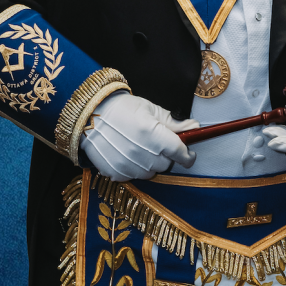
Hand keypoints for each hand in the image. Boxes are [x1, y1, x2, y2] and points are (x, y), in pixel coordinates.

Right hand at [79, 92, 199, 181]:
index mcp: (153, 134)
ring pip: (151, 173)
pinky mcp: (116, 172)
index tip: (190, 154)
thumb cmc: (122, 108)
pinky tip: (129, 154)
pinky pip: (134, 176)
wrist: (90, 115)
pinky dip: (136, 168)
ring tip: (142, 148)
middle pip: (166, 164)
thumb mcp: (150, 109)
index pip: (179, 152)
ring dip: (152, 163)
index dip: (188, 155)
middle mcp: (141, 153)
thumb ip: (174, 122)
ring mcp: (127, 165)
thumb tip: (195, 127)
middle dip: (167, 156)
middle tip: (159, 144)